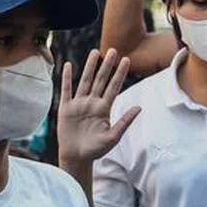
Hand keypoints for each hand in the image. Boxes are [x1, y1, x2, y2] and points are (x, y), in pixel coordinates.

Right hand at [58, 49, 140, 163]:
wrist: (77, 157)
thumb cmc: (96, 149)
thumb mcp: (113, 137)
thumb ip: (125, 122)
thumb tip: (139, 107)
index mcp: (105, 108)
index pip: (114, 87)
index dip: (120, 73)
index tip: (127, 59)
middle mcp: (93, 103)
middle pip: (101, 80)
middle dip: (107, 65)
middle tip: (113, 49)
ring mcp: (79, 104)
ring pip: (85, 81)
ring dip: (89, 67)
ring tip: (94, 51)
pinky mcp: (66, 109)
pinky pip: (66, 90)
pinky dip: (66, 78)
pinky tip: (67, 65)